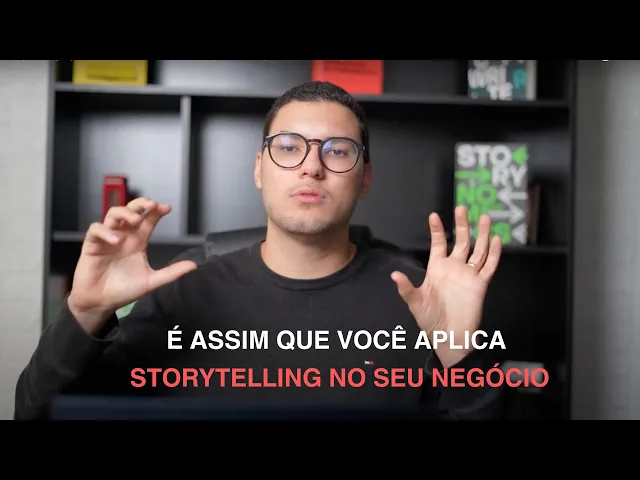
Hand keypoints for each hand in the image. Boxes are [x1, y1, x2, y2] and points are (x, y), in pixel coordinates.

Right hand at [68, 197, 196, 331]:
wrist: (101, 303)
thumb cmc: (124, 290)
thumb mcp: (151, 281)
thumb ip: (171, 273)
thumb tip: (194, 266)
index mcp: (138, 242)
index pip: (148, 221)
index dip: (156, 212)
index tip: (167, 208)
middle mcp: (124, 236)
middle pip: (131, 210)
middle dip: (140, 204)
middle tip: (151, 205)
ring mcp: (107, 239)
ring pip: (113, 214)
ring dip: (124, 213)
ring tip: (136, 219)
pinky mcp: (92, 245)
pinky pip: (95, 230)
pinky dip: (105, 231)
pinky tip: (115, 240)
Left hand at [391, 206, 501, 366]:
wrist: (448, 336)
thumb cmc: (430, 319)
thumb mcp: (415, 302)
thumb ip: (406, 288)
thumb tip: (394, 275)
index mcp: (437, 268)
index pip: (439, 244)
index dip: (437, 230)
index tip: (434, 215)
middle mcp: (454, 268)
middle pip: (461, 241)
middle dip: (462, 225)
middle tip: (462, 208)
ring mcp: (469, 275)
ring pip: (478, 250)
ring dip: (482, 234)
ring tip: (485, 218)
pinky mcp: (480, 285)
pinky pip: (489, 266)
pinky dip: (494, 253)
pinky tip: (496, 240)